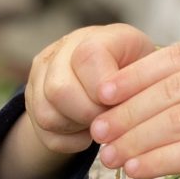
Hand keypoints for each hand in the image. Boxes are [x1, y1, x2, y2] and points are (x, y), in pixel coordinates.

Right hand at [24, 24, 156, 155]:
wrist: (109, 82)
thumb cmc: (133, 76)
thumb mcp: (146, 70)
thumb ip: (139, 82)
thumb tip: (127, 109)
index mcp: (95, 37)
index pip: (88, 56)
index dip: (101, 86)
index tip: (115, 101)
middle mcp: (61, 51)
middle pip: (60, 90)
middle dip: (88, 114)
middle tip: (108, 120)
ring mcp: (42, 76)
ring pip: (47, 114)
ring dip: (77, 127)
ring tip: (97, 124)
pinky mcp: (33, 102)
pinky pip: (45, 133)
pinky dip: (69, 141)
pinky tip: (85, 132)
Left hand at [91, 33, 179, 178]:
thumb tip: (152, 98)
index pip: (179, 56)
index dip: (136, 76)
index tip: (103, 94)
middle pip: (175, 88)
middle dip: (128, 112)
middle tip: (97, 131)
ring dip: (138, 139)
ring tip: (110, 157)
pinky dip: (162, 161)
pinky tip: (139, 170)